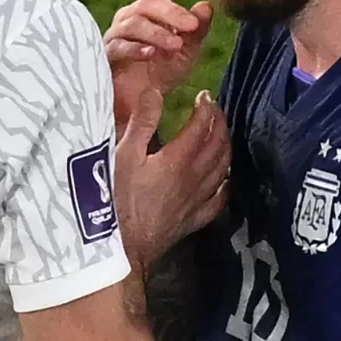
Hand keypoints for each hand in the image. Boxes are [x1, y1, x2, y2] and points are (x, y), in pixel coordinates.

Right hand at [105, 0, 213, 128]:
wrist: (138, 108)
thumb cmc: (160, 76)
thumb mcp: (187, 53)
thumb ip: (197, 31)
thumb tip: (205, 6)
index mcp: (151, 14)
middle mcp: (131, 19)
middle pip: (148, 4)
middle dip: (171, 12)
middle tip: (191, 25)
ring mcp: (116, 36)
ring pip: (134, 24)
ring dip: (157, 33)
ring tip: (175, 46)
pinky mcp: (105, 56)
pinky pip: (119, 47)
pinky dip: (137, 49)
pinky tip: (152, 56)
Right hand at [113, 86, 229, 271]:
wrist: (120, 249)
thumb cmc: (114, 200)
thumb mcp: (121, 155)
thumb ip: (141, 123)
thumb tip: (155, 92)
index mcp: (178, 160)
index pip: (201, 127)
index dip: (206, 108)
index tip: (204, 95)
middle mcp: (194, 179)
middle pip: (218, 146)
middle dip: (220, 124)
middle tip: (215, 111)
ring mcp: (197, 202)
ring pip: (223, 170)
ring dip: (226, 149)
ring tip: (222, 136)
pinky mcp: (193, 221)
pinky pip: (218, 201)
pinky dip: (224, 185)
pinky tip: (224, 180)